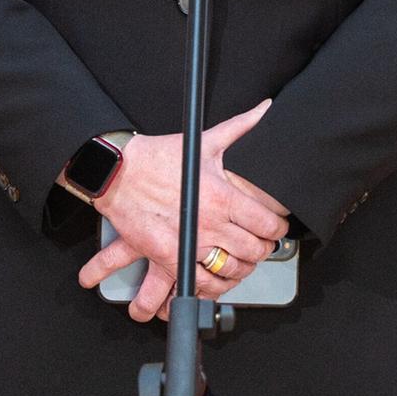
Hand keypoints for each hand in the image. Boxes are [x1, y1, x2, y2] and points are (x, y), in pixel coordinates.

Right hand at [76, 99, 290, 321]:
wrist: (118, 173)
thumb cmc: (158, 158)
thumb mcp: (204, 141)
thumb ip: (240, 127)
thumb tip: (263, 109)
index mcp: (223, 197)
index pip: (267, 223)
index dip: (278, 228)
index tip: (277, 227)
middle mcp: (211, 224)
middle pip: (254, 250)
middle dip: (263, 249)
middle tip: (263, 244)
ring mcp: (191, 244)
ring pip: (231, 270)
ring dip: (242, 268)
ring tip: (243, 261)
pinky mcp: (170, 259)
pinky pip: (202, 284)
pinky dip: (214, 285)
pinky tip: (217, 277)